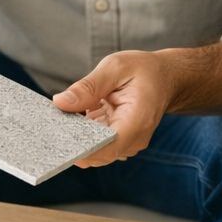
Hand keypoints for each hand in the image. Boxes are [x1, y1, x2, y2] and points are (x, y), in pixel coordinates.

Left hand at [53, 51, 170, 166]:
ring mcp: (128, 144)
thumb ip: (88, 86)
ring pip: (94, 152)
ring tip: (67, 114)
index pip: (105, 148)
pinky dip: (84, 133)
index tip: (56, 138)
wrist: (166, 77)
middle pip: (96, 154)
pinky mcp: (120, 143)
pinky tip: (77, 116)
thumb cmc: (144, 70)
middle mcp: (134, 140)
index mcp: (137, 121)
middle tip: (55, 120)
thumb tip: (60, 102)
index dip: (78, 148)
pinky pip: (97, 144)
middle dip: (72, 141)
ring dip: (77, 137)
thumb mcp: (115, 68)